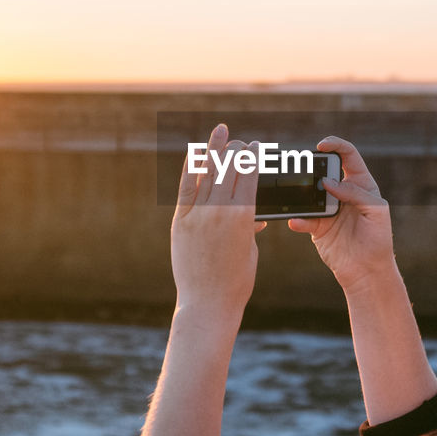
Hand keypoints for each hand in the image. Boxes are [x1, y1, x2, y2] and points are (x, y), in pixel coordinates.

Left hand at [170, 123, 265, 319]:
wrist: (207, 304)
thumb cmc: (236, 280)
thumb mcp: (250, 248)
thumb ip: (249, 225)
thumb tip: (252, 213)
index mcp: (243, 217)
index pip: (249, 175)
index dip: (253, 156)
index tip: (256, 145)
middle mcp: (219, 211)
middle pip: (229, 168)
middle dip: (237, 150)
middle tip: (242, 143)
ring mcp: (197, 215)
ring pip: (207, 172)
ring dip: (216, 149)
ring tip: (221, 132)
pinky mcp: (180, 221)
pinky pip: (185, 186)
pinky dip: (190, 166)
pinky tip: (195, 151)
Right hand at [288, 136, 395, 292]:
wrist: (367, 270)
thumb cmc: (378, 238)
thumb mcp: (376, 211)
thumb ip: (356, 193)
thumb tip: (329, 182)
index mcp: (361, 183)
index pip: (347, 156)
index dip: (335, 145)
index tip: (322, 145)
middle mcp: (342, 193)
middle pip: (324, 171)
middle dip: (314, 167)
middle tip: (307, 170)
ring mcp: (327, 209)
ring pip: (309, 193)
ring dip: (303, 193)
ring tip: (300, 197)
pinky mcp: (317, 226)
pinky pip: (303, 218)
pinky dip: (299, 219)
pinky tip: (297, 221)